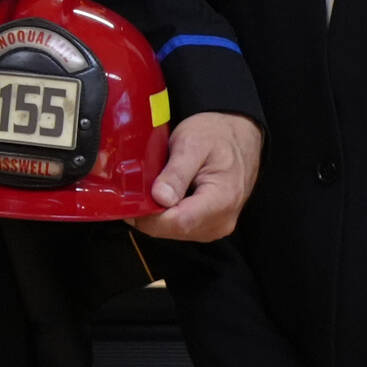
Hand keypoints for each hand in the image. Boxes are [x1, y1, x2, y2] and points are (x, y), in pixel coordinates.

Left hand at [130, 111, 261, 241]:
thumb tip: (160, 197)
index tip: (129, 199)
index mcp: (221, 200)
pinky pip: (179, 227)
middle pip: (172, 229)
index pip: (178, 222)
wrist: (238, 136)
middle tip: (133, 189)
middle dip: (147, 214)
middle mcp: (221, 221)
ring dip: (155, 214)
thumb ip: (177, 172)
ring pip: (172, 231)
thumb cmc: (217, 135)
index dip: (148, 215)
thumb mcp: (192, 142)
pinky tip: (161, 195)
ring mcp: (215, 226)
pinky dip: (164, 214)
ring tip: (150, 188)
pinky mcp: (209, 225)